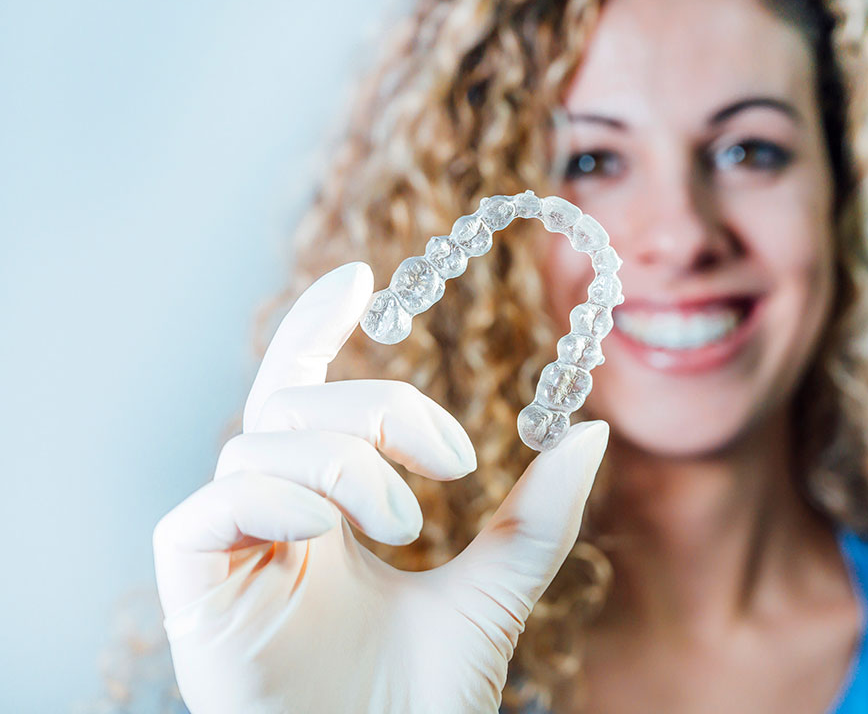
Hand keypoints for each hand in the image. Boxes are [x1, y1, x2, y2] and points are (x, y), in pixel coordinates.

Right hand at [152, 262, 608, 712]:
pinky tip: (337, 531)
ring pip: (257, 442)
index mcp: (327, 510)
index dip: (316, 329)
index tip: (359, 280)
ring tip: (409, 521)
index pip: (303, 396)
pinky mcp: (191, 588)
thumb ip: (538, 520)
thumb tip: (591, 432)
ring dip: (346, 462)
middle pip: (290, 404)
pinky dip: (281, 496)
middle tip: (453, 460)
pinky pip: (210, 505)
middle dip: (377, 407)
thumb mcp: (497, 593)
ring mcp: (228, 552)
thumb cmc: (423, 702)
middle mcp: (271, 519)